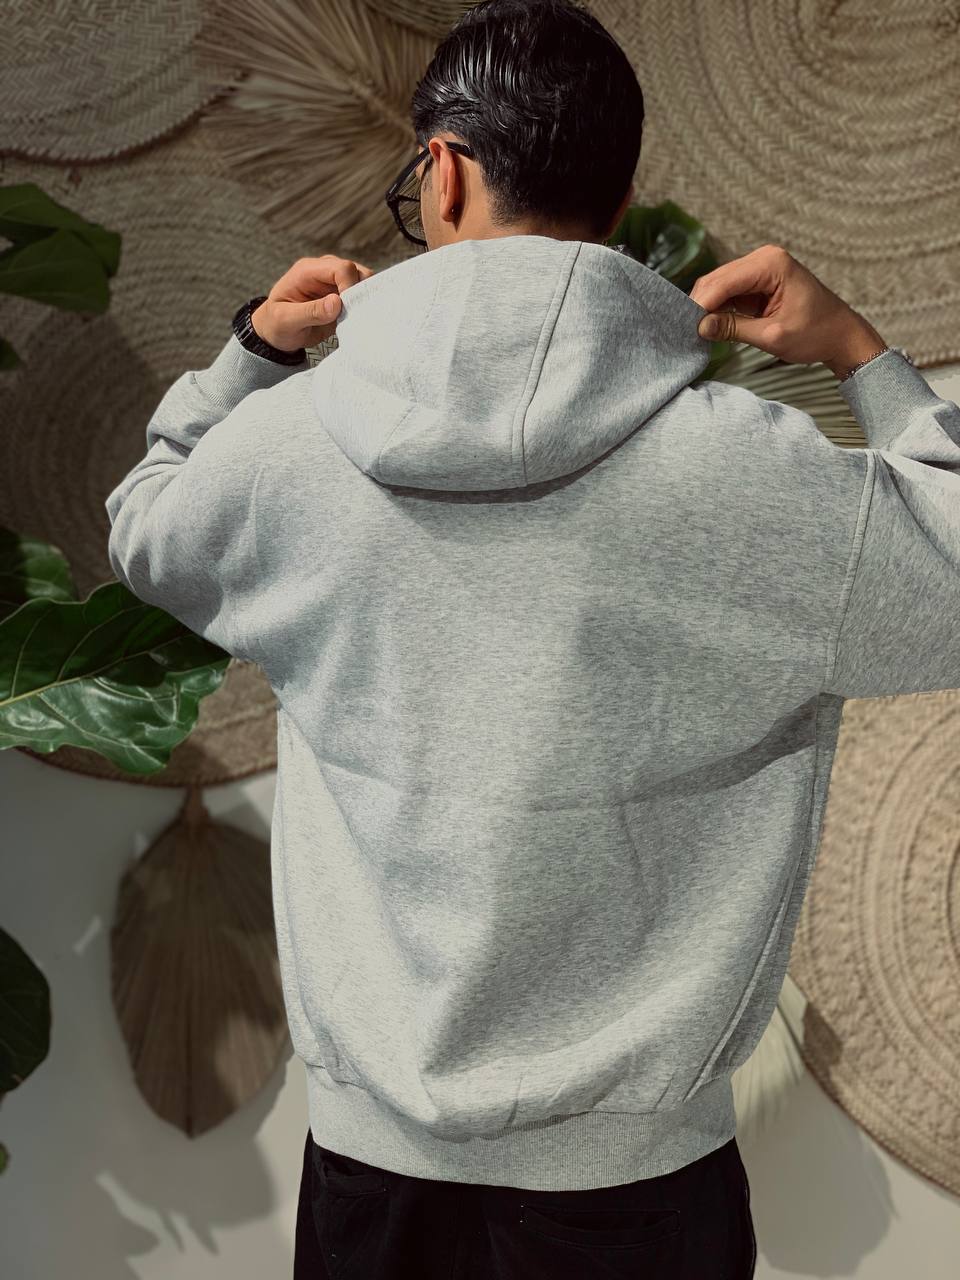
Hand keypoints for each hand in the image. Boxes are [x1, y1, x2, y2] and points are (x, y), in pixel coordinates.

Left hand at [251, 255, 376, 351]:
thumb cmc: (277, 325)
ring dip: (363, 301)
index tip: (346, 309)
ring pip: (363, 283)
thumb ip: (310, 311)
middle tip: (352, 316)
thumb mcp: (286, 320)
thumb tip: (337, 302)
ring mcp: (335, 283)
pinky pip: (361, 296)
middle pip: (358, 272)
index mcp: (308, 270)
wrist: (277, 334)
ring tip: (352, 319)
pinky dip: (362, 308)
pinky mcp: (342, 297)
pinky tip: (354, 321)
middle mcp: (324, 272)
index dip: (351, 287)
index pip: (342, 268)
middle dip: (360, 293)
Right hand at [689, 243, 884, 369]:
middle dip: (700, 305)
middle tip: (685, 332)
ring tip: (695, 332)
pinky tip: (710, 326)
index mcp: (771, 264)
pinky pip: (729, 293)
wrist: (841, 335)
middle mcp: (763, 258)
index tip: (685, 328)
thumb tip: (700, 326)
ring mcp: (759, 268)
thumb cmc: (816, 334)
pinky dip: (718, 308)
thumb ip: (734, 329)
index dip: (701, 305)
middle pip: (716, 280)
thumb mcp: (772, 336)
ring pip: (719, 286)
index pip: (722, 281)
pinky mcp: (757, 282)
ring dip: (707, 307)